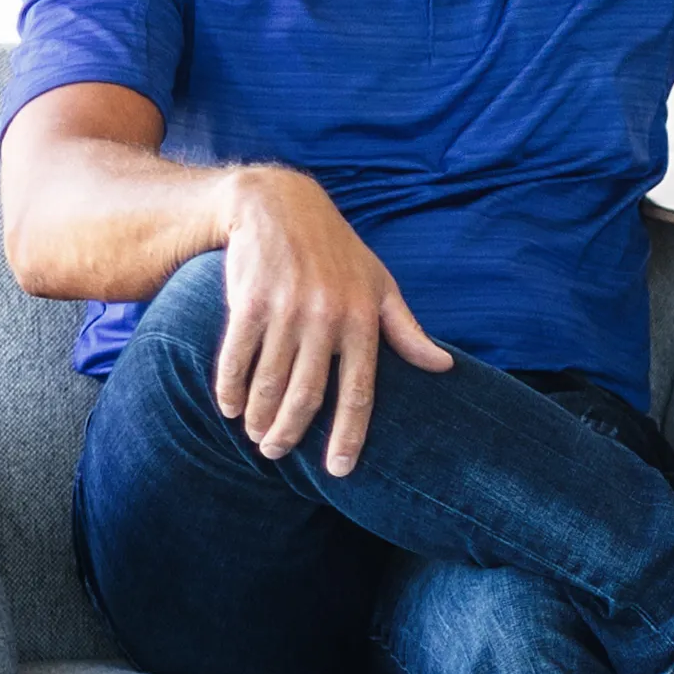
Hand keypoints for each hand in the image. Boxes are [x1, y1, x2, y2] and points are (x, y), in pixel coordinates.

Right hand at [209, 165, 452, 475]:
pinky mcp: (249, 301)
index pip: (359, 393)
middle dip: (291, 433)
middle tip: (277, 453)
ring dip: (260, 417)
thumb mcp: (380, 285)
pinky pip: (236, 356)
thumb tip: (445, 366)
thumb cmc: (338, 251)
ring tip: (256, 436)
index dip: (349, 436)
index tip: (340, 469)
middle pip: (308, 395)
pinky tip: (229, 407)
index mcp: (362, 320)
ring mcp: (286, 309)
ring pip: (270, 381)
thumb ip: (407, 331)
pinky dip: (230, 387)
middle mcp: (326, 318)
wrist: (280, 203)